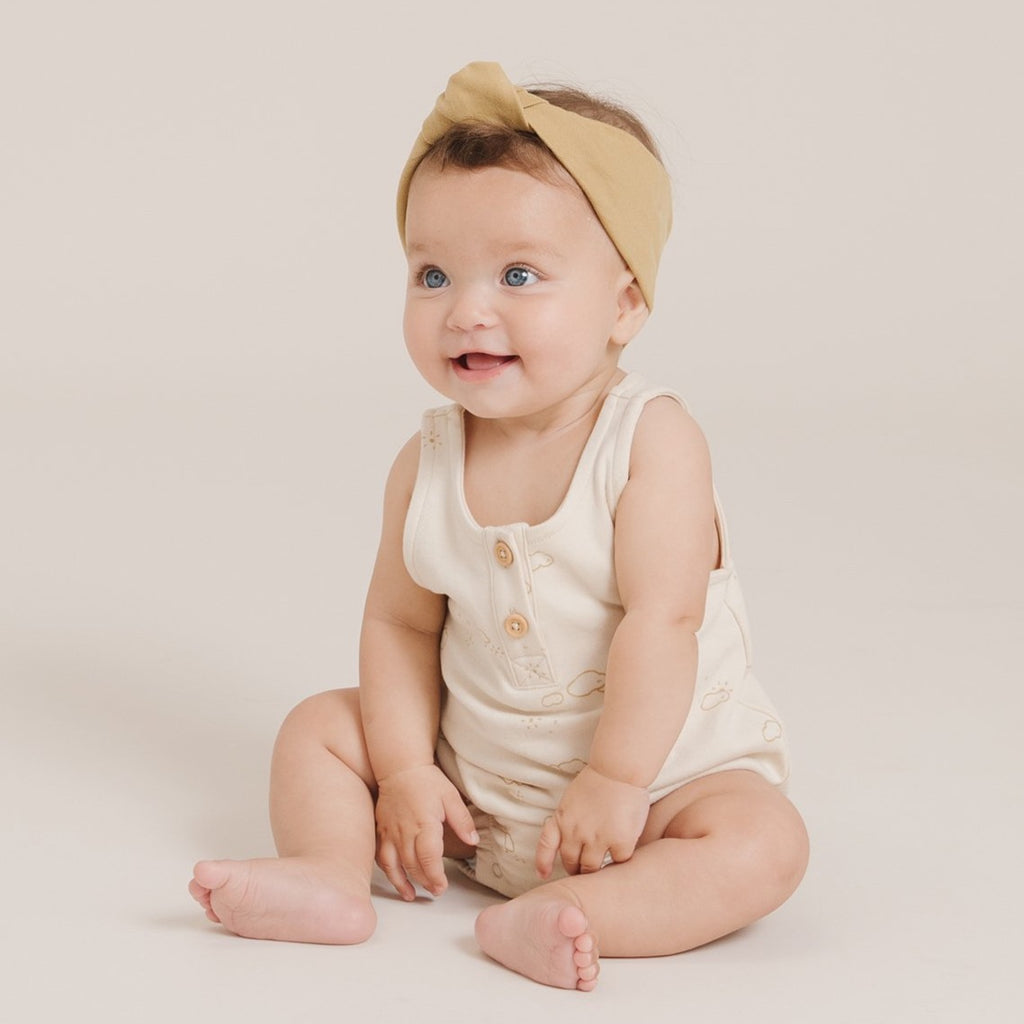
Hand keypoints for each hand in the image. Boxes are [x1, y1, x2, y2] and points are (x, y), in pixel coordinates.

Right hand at [374, 764, 477, 900]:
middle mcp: (405, 831)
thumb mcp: (451, 796)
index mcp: (425, 823)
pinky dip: (388, 871)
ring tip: (413, 895)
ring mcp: (390, 832)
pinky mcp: (382, 831)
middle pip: (412, 865)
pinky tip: (396, 879)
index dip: (435, 876)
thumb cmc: (427, 781)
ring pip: (394, 865)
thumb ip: (462, 821)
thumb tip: (473, 841)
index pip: (428, 857)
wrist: (400, 768)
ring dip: (403, 882)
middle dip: (425, 882)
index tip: (442, 887)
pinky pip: (381, 856)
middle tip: (436, 891)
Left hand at [536, 765, 649, 878]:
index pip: (546, 845)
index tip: (543, 875)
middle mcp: (575, 832)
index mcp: (562, 819)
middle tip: (583, 870)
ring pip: (592, 867)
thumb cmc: (598, 780)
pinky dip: (620, 859)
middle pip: (571, 862)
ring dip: (595, 869)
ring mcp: (597, 839)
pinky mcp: (620, 842)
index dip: (543, 862)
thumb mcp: (572, 799)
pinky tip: (622, 852)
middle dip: (576, 868)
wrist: (618, 768)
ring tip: (602, 868)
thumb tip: (571, 840)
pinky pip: (618, 861)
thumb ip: (569, 820)